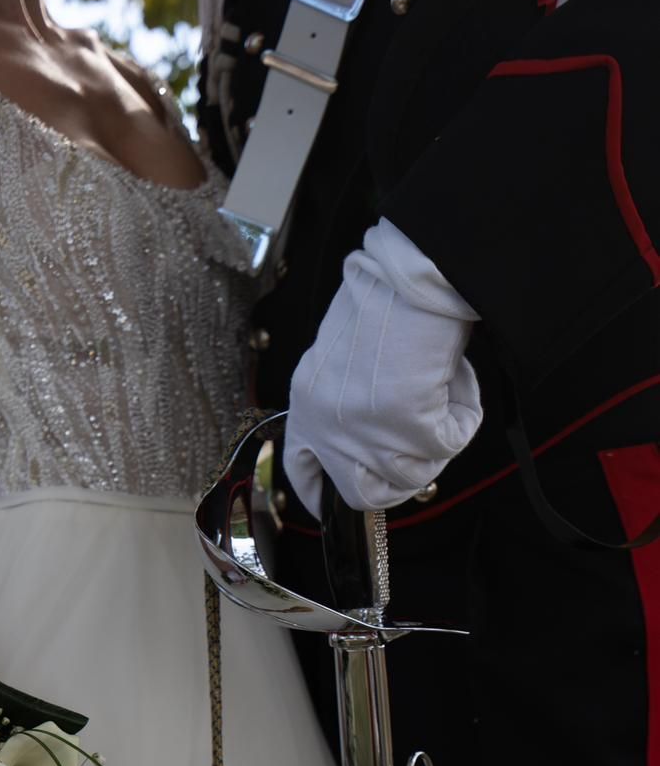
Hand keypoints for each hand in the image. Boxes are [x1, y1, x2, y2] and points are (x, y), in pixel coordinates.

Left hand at [284, 218, 482, 516]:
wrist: (413, 270)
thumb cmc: (387, 299)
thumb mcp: (343, 358)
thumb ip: (348, 403)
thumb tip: (380, 438)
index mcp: (307, 403)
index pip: (302, 472)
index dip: (325, 493)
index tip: (344, 496)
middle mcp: (328, 423)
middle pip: (361, 493)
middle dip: (398, 479)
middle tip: (423, 447)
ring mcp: (366, 428)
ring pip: (411, 474)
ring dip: (438, 440)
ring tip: (444, 391)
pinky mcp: (407, 423)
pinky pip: (449, 443)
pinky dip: (464, 415)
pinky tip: (459, 380)